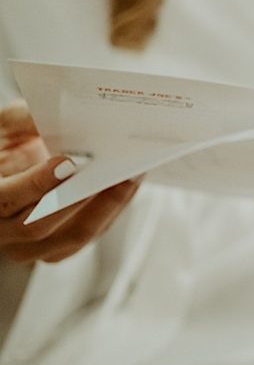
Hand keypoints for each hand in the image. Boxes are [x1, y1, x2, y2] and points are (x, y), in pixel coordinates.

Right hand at [0, 101, 140, 263]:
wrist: (7, 168)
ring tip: (130, 177)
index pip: (5, 199)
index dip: (37, 184)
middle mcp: (2, 229)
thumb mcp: (5, 127)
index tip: (68, 163)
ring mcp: (27, 245)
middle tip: (113, 170)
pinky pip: (87, 236)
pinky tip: (127, 188)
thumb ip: (22, 119)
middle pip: (39, 224)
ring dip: (107, 207)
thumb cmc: (5, 148)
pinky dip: (110, 213)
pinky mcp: (55, 248)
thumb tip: (53, 115)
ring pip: (72, 236)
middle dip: (81, 197)